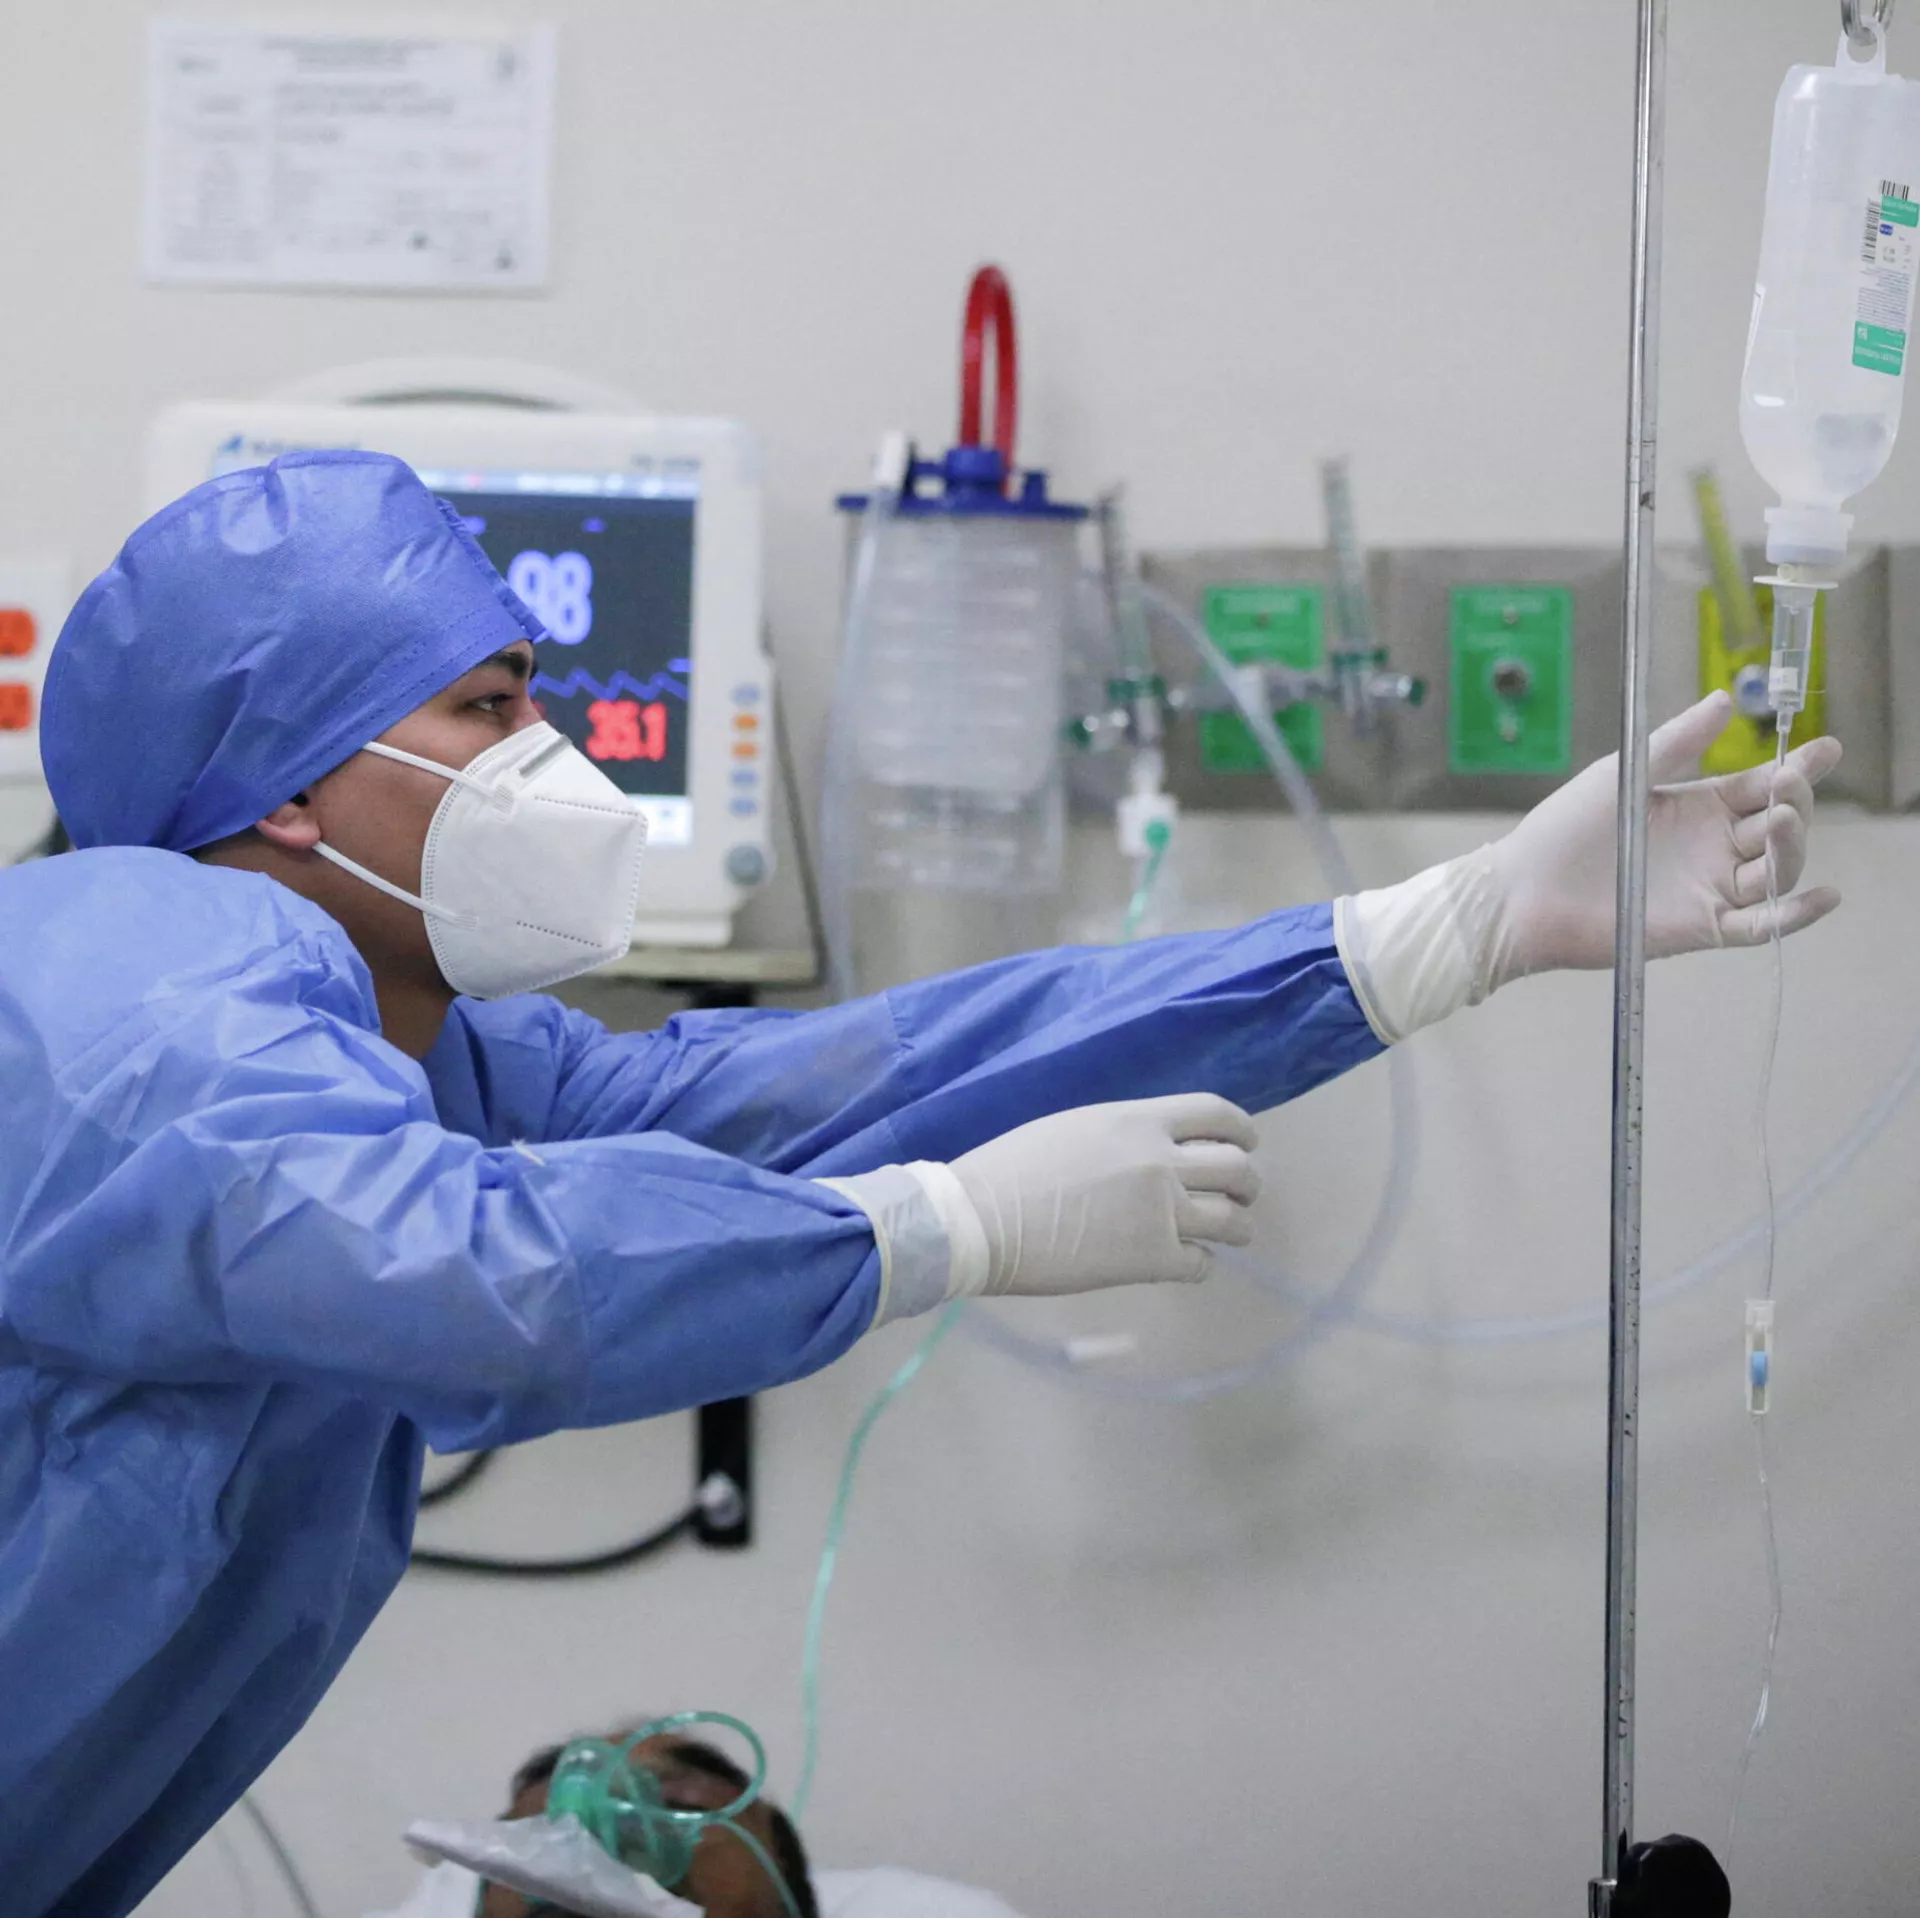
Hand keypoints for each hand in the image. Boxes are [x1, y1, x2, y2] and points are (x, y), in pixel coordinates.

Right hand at [950, 1093, 1260, 1295]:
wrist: (982, 1219)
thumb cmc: (1011, 1168)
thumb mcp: (1075, 1127)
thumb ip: (1124, 1134)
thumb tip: (1149, 1150)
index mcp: (1139, 1120)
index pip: (1216, 1114)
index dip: (1242, 1130)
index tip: (1247, 1143)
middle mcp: (1162, 1161)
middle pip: (1237, 1168)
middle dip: (1247, 1184)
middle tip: (1239, 1196)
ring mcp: (1162, 1212)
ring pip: (1233, 1220)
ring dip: (1238, 1227)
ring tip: (1228, 1234)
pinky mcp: (1151, 1259)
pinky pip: (1201, 1263)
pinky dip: (1200, 1263)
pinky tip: (1185, 1262)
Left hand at [1487, 689, 1842, 982]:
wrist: (1523, 891)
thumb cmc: (1563, 829)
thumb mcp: (1624, 774)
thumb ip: (1676, 742)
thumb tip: (1724, 698)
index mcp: (1699, 806)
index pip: (1764, 785)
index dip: (1800, 768)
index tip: (1828, 748)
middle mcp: (1713, 847)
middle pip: (1779, 825)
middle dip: (1795, 801)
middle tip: (1788, 782)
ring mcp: (1710, 889)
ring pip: (1776, 871)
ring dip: (1791, 846)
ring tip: (1780, 819)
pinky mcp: (1699, 928)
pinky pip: (1758, 926)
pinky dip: (1793, 916)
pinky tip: (1823, 897)